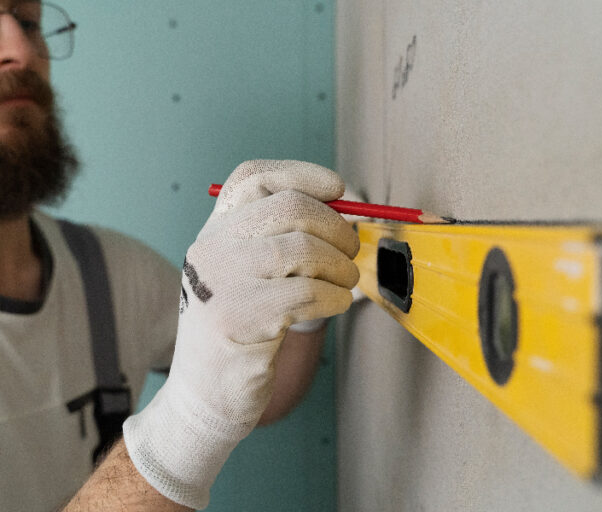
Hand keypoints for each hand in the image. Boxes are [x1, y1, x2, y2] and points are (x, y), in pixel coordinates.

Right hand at [123, 160, 359, 508]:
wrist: (204, 395)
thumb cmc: (243, 330)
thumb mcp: (248, 274)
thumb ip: (281, 239)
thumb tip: (346, 212)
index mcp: (215, 231)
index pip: (253, 178)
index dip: (302, 174)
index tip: (337, 188)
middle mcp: (212, 248)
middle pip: (290, 207)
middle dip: (337, 227)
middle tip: (350, 252)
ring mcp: (221, 283)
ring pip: (305, 249)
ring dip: (341, 268)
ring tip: (343, 285)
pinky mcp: (238, 319)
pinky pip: (308, 292)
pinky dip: (334, 298)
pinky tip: (331, 306)